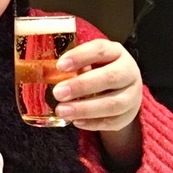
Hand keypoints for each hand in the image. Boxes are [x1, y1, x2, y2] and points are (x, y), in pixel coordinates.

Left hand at [52, 39, 143, 172]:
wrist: (121, 89)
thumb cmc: (96, 70)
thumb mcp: (88, 61)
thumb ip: (71, 65)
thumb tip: (40, 71)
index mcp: (115, 52)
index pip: (100, 49)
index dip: (80, 56)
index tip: (59, 65)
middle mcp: (129, 71)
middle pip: (110, 78)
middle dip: (82, 86)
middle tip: (57, 92)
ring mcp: (132, 95)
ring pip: (113, 104)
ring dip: (85, 108)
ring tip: (61, 111)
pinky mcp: (129, 115)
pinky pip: (112, 122)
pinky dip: (92, 123)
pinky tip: (76, 122)